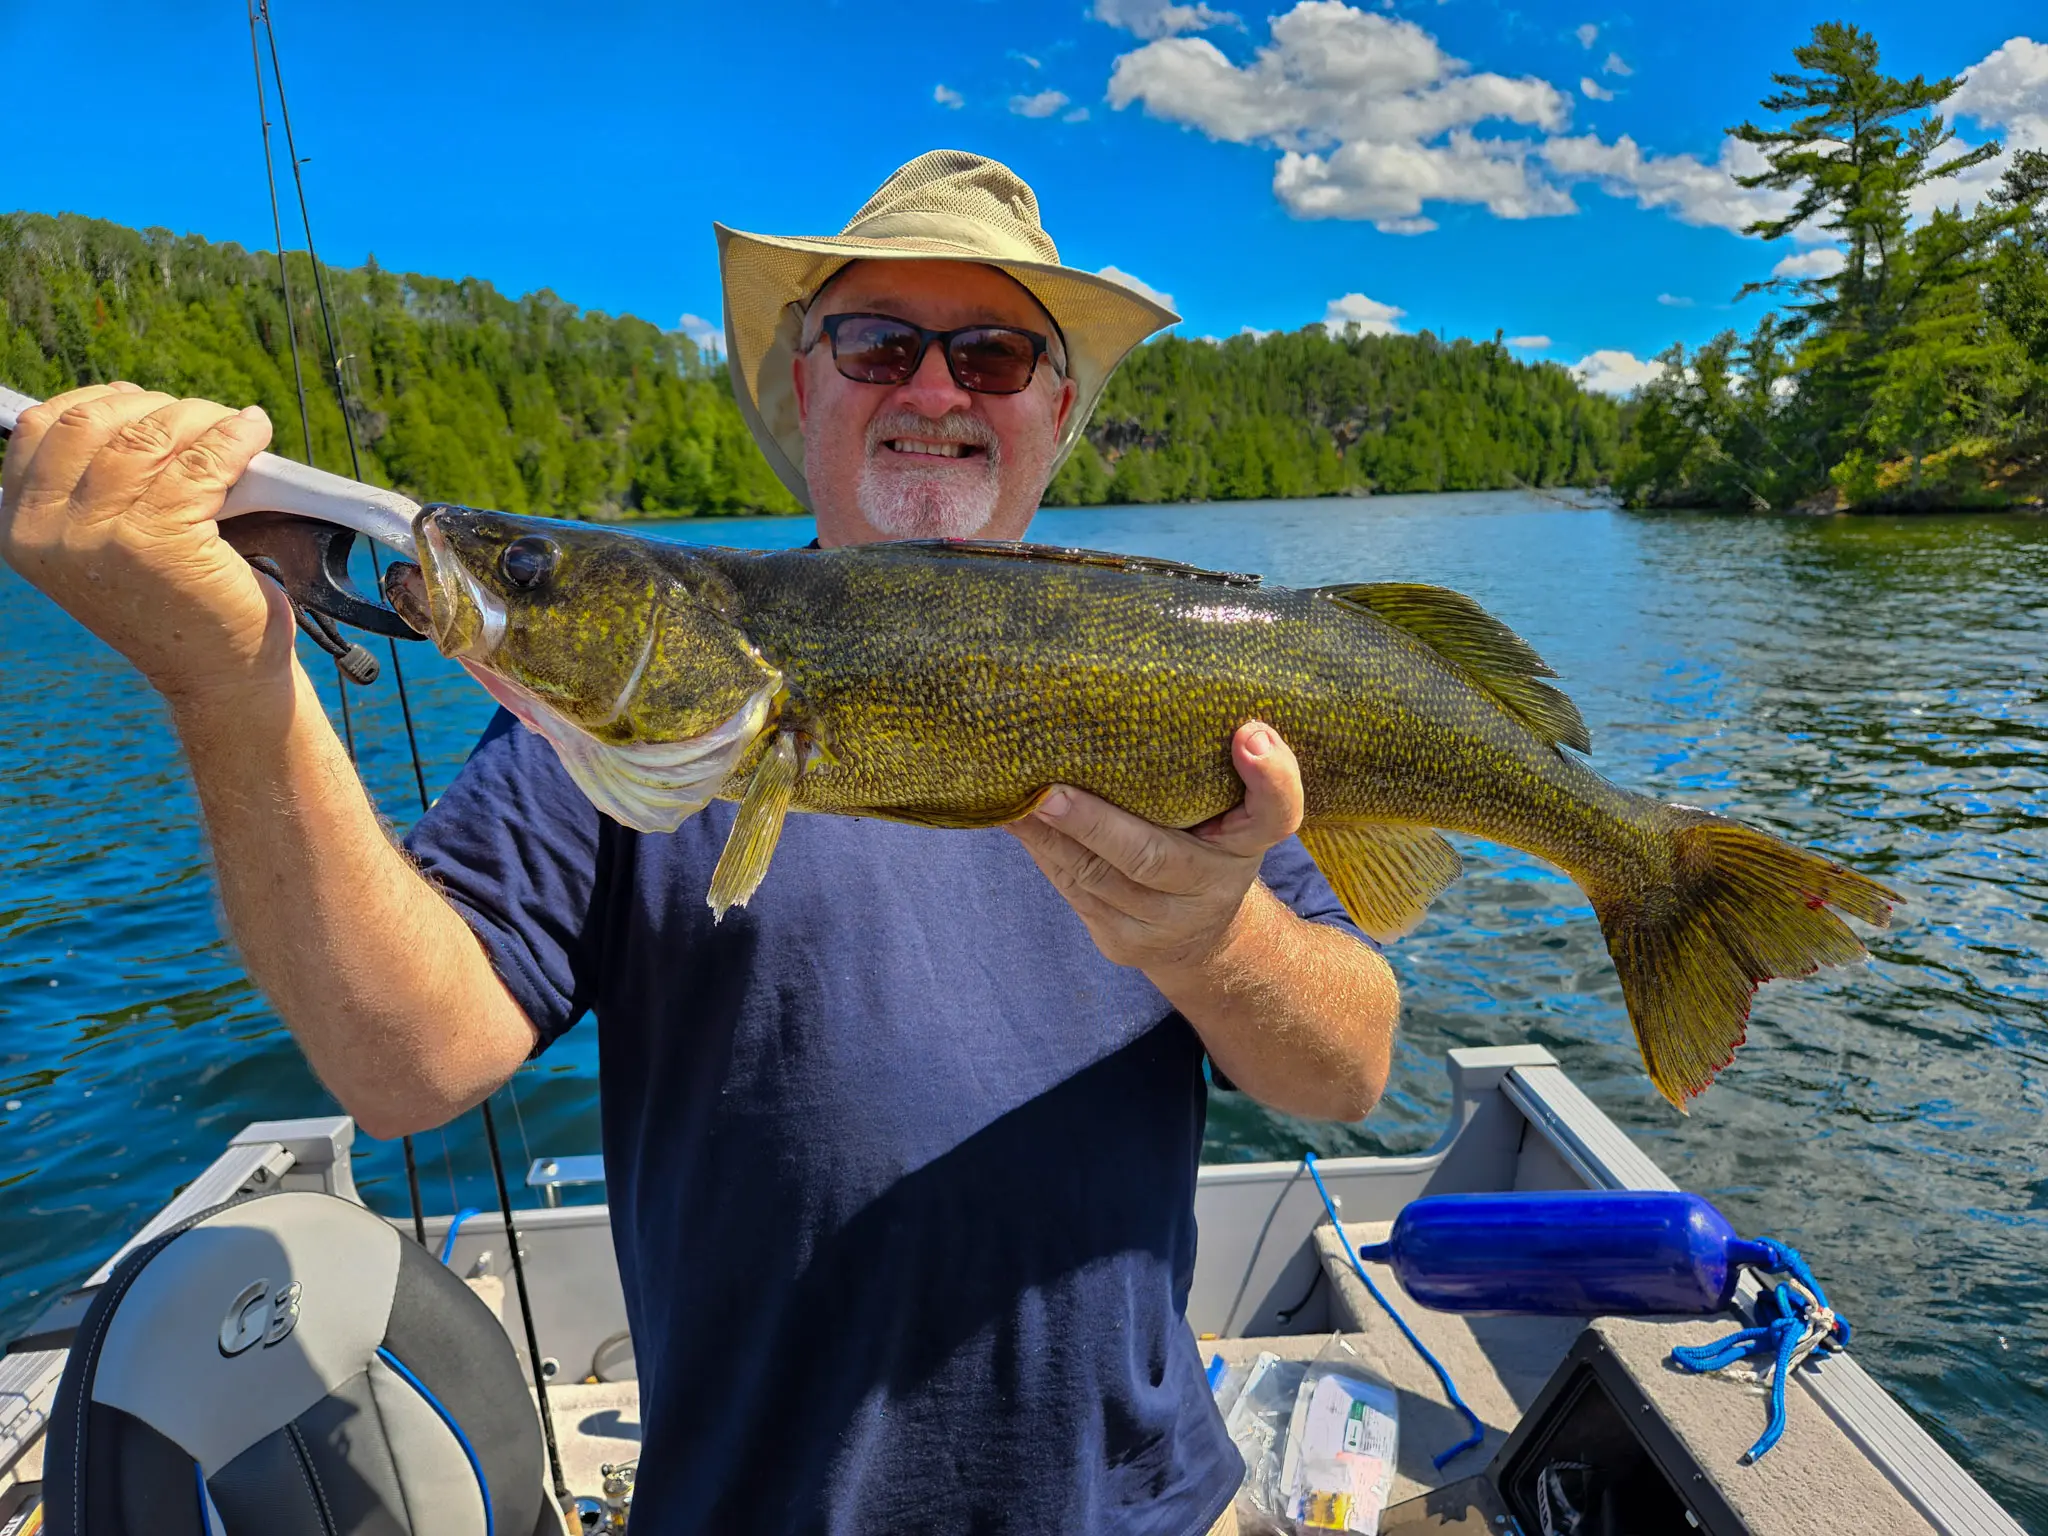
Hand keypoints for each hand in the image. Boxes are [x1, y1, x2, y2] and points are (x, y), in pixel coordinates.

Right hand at [1, 383, 292, 706]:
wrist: (217, 675)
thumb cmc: (175, 602)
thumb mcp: (107, 540)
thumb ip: (95, 482)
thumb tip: (122, 398)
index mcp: (22, 527)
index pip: (44, 428)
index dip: (99, 403)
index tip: (144, 405)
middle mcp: (49, 532)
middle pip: (93, 422)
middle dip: (153, 407)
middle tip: (200, 420)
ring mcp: (100, 537)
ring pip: (148, 437)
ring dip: (198, 418)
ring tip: (233, 427)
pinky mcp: (162, 540)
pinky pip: (201, 461)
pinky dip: (233, 437)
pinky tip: (253, 431)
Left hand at [1007, 720, 1305, 978]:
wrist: (1206, 940)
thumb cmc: (1209, 846)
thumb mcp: (1231, 812)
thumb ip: (1215, 767)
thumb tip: (1139, 700)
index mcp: (1248, 841)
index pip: (1276, 811)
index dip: (1270, 776)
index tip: (1250, 735)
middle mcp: (1213, 884)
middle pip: (1152, 857)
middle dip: (1094, 824)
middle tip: (1050, 793)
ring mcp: (1164, 922)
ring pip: (1095, 877)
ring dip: (1049, 836)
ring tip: (1013, 797)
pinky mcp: (1121, 942)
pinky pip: (1073, 892)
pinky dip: (1042, 852)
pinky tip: (1015, 821)